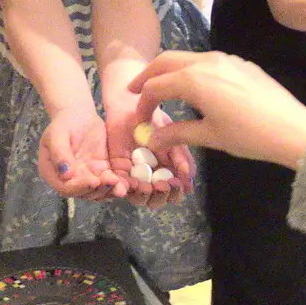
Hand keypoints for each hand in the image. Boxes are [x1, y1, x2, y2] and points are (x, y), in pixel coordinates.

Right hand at [38, 104, 121, 199]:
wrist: (79, 115)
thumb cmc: (64, 123)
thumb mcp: (57, 134)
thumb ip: (60, 153)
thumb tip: (66, 175)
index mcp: (53, 173)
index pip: (65, 188)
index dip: (79, 187)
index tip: (93, 181)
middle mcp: (70, 180)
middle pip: (84, 193)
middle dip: (98, 190)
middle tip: (112, 181)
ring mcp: (86, 177)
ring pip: (98, 192)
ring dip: (109, 191)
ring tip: (121, 184)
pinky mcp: (101, 172)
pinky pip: (109, 183)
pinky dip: (118, 185)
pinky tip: (128, 182)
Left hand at [100, 65, 190, 207]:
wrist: (131, 104)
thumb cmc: (154, 118)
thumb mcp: (173, 135)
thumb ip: (180, 156)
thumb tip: (188, 179)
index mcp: (167, 172)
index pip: (173, 193)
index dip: (175, 193)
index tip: (177, 184)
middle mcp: (150, 177)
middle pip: (157, 200)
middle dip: (161, 197)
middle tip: (163, 185)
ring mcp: (134, 175)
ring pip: (139, 198)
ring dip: (144, 196)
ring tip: (148, 185)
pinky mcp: (117, 170)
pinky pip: (120, 185)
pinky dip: (125, 187)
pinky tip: (132, 183)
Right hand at [128, 50, 305, 170]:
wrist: (291, 128)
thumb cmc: (247, 135)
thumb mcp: (209, 136)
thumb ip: (177, 133)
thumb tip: (153, 139)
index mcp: (193, 79)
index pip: (156, 86)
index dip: (144, 103)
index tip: (140, 120)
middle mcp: (206, 61)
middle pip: (166, 61)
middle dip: (148, 75)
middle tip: (136, 90)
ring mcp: (225, 59)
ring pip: (188, 58)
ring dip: (171, 70)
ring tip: (163, 88)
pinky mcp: (240, 63)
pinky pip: (208, 61)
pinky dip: (192, 70)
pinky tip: (196, 87)